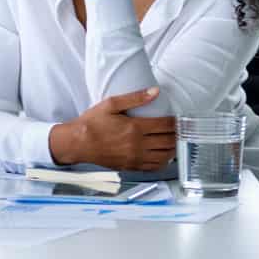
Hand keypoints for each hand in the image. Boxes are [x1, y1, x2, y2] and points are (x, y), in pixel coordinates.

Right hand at [50, 87, 175, 170]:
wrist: (78, 143)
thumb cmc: (92, 123)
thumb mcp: (111, 104)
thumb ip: (135, 98)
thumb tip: (155, 91)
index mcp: (135, 127)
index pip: (165, 125)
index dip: (176, 122)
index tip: (178, 119)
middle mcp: (138, 144)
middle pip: (168, 141)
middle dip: (177, 135)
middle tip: (180, 130)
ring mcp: (135, 157)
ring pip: (164, 156)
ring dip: (173, 149)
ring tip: (174, 141)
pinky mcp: (131, 166)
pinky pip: (154, 167)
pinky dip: (163, 161)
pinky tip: (164, 155)